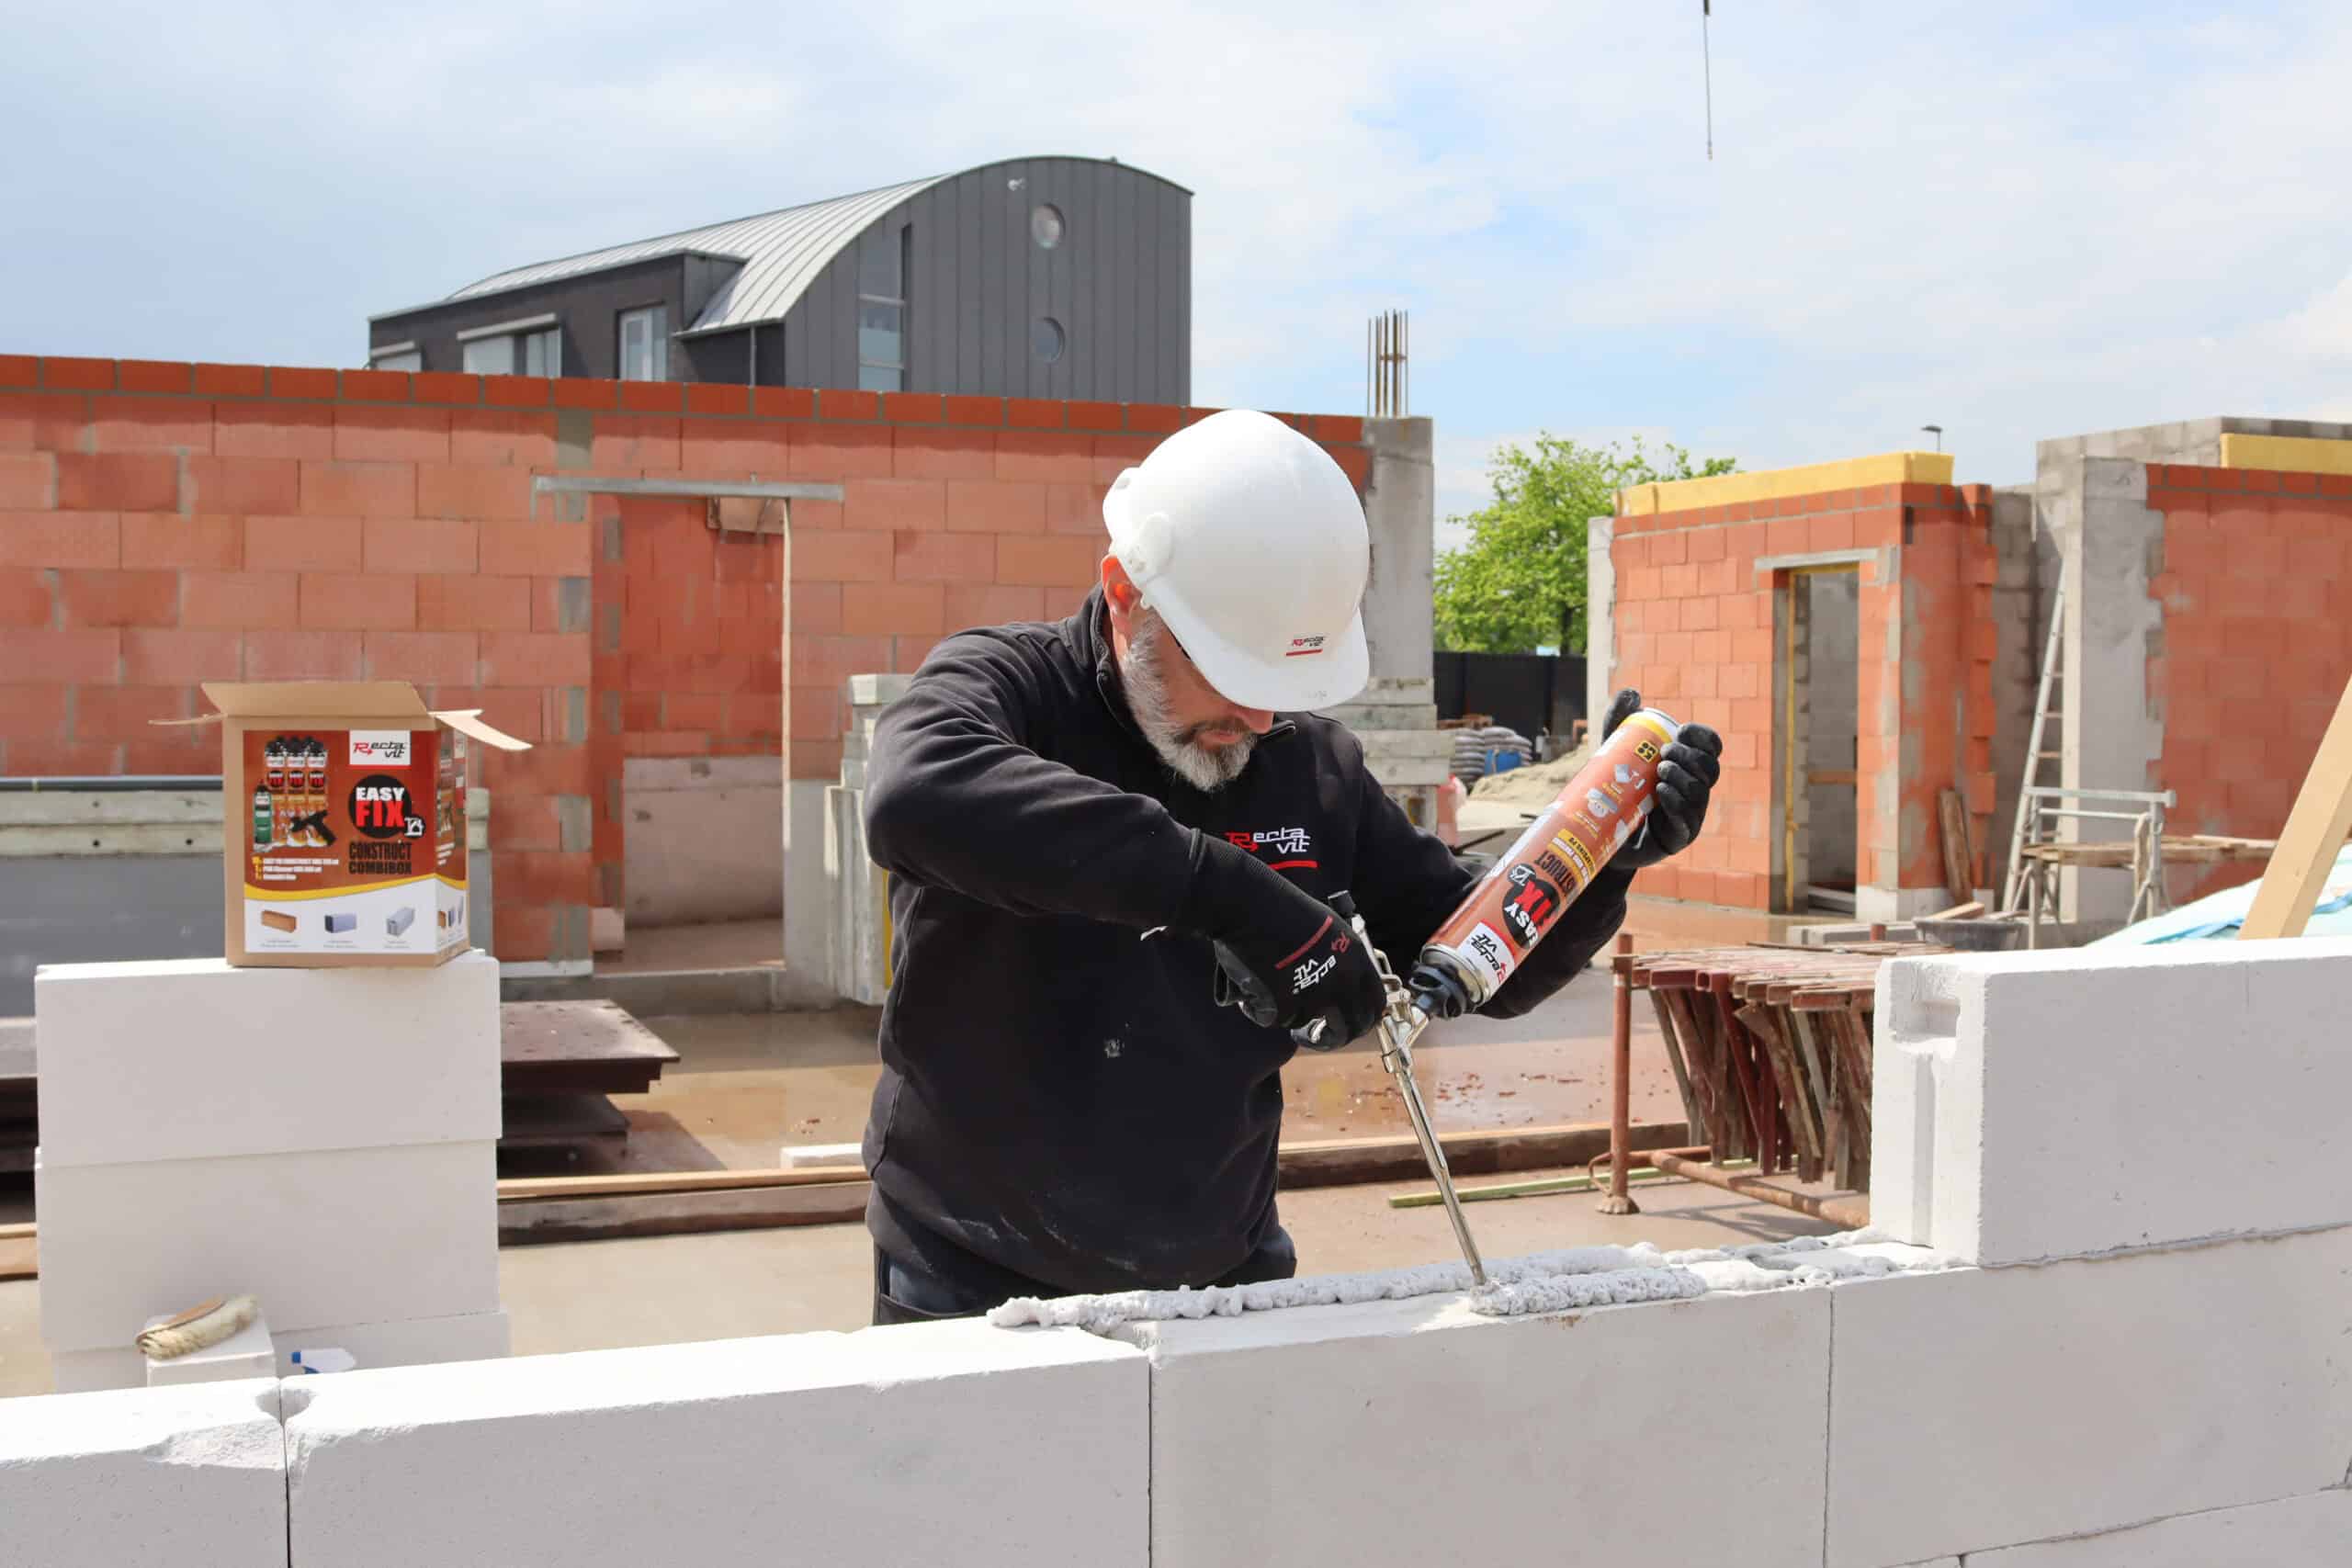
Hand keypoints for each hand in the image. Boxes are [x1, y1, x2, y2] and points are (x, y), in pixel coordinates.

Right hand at [1190, 842, 1386, 1045]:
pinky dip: (1264, 1010)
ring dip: (1291, 1014)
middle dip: (1333, 1037)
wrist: (1253, 906)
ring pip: (1306, 1023)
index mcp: (1357, 960)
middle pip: (1350, 1028)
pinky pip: (1278, 1020)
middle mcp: (1342, 982)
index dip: (1364, 1019)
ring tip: (1272, 988)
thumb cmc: (1284, 910)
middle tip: (1317, 1035)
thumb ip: (1342, 959)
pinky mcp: (1286, 1005)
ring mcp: (1315, 996)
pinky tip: (1255, 989)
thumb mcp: (1330, 929)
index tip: (1351, 1024)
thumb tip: (1343, 986)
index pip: (1376, 1005)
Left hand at [1601, 689, 1721, 869]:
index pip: (1712, 747)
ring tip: (1659, 771)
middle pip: (1710, 768)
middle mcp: (1696, 788)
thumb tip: (1633, 692)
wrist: (1603, 832)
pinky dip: (1676, 802)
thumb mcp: (1615, 751)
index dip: (1703, 736)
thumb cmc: (1618, 787)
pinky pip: (1687, 819)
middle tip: (1664, 752)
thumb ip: (1621, 721)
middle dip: (1690, 756)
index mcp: (1688, 766)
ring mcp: (1691, 814)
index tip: (1681, 730)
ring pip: (1699, 791)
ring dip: (1682, 777)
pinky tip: (1661, 792)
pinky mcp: (1679, 836)